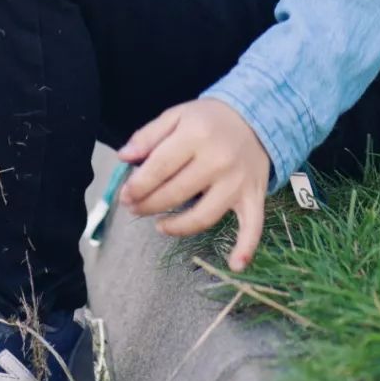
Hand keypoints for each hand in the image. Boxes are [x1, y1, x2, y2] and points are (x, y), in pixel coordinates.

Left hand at [116, 98, 270, 271]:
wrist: (255, 117)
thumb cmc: (209, 119)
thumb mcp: (177, 115)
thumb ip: (148, 135)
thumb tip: (124, 158)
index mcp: (196, 134)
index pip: (160, 167)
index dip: (138, 186)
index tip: (125, 196)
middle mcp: (218, 159)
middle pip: (177, 193)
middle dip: (149, 205)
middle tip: (135, 209)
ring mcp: (237, 181)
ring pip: (204, 216)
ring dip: (177, 227)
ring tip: (159, 226)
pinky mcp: (254, 196)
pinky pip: (253, 226)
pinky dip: (246, 247)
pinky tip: (234, 265)